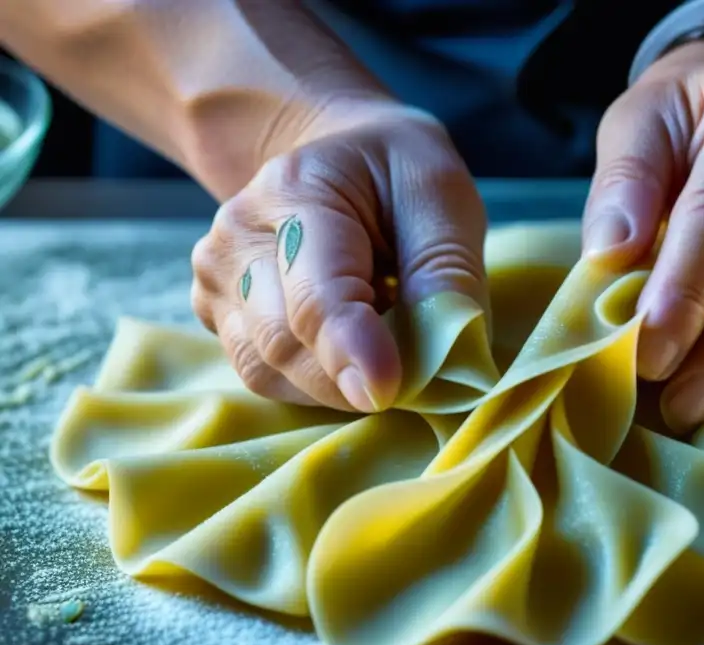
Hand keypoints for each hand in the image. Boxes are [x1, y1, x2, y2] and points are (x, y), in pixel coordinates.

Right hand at [190, 98, 487, 411]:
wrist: (331, 156)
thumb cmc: (394, 175)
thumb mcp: (441, 197)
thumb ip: (446, 275)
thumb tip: (447, 360)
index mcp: (295, 192)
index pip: (315, 293)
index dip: (350, 348)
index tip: (385, 391)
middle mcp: (236, 238)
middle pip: (284, 344)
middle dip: (351, 376)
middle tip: (414, 369)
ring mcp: (217, 280)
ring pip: (268, 372)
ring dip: (334, 384)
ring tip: (379, 339)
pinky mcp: (217, 315)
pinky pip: (266, 377)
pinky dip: (316, 382)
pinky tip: (346, 345)